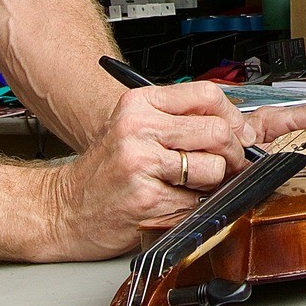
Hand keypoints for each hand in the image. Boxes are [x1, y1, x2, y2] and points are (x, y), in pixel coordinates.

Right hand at [43, 82, 249, 259]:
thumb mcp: (136, 129)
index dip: (232, 117)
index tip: (238, 134)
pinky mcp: (148, 198)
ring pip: (214, 168)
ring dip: (213, 184)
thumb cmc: (105, 172)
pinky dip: (194, 207)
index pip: (207, 95)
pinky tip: (172, 202)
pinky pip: (198, 201)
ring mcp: (142, 163)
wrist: (64, 209)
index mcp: (140, 103)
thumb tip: (240, 128)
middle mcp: (139, 128)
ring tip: (191, 186)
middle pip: (218, 131)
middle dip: (232, 153)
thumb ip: (181, 121)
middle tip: (225, 165)